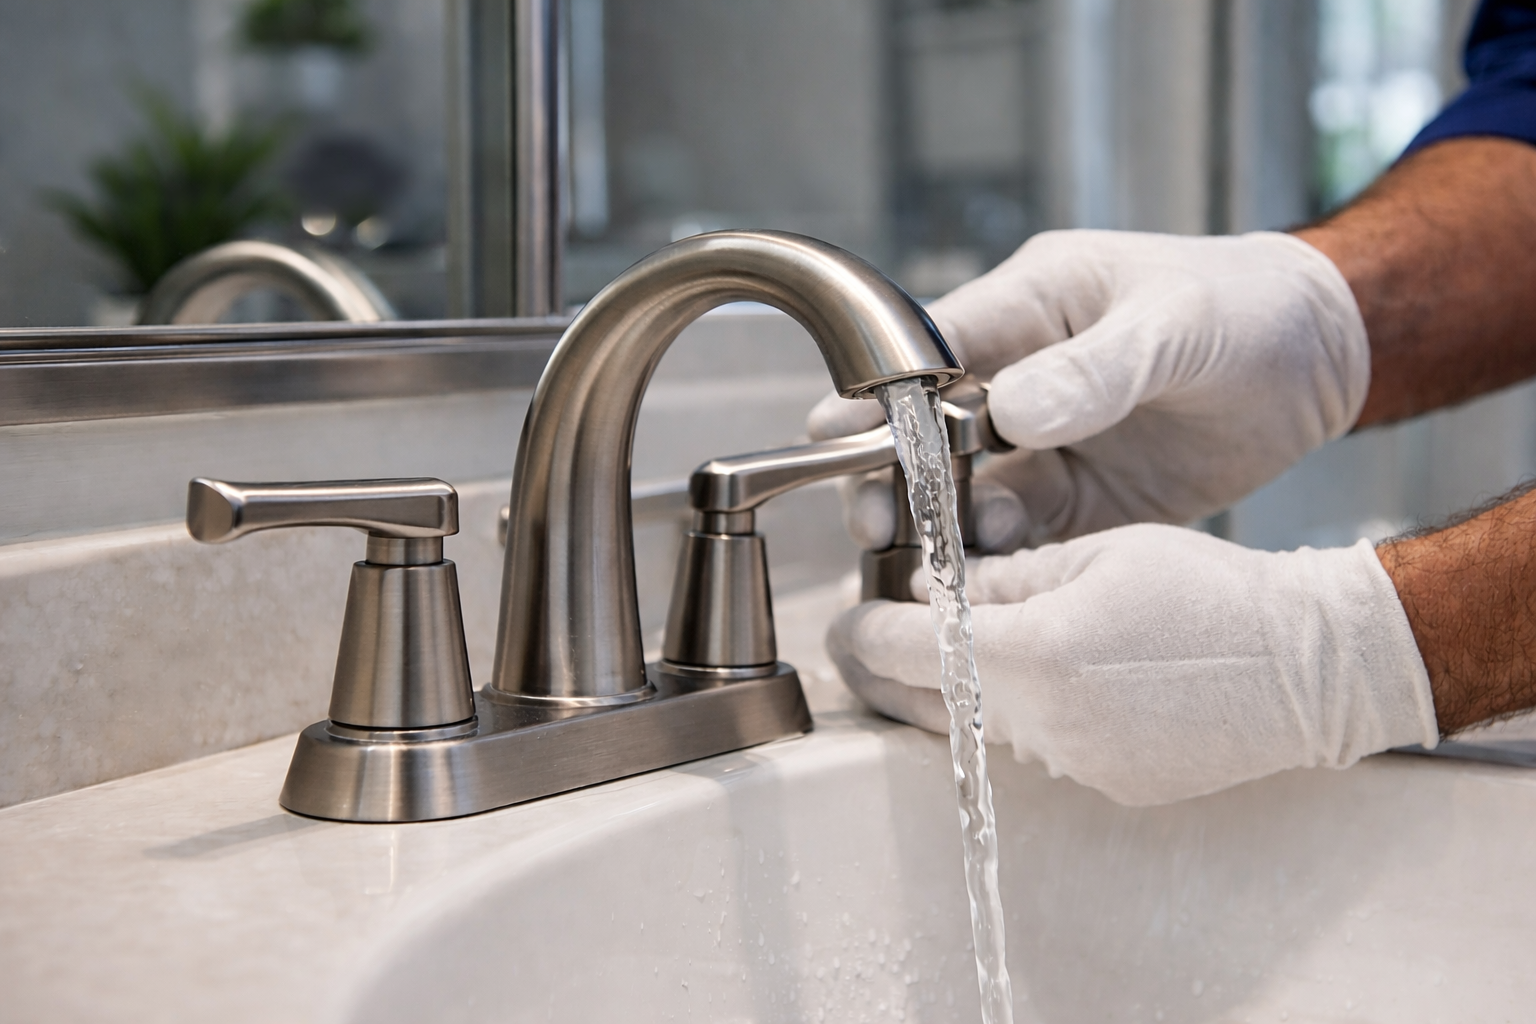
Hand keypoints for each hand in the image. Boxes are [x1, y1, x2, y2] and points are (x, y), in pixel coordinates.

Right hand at [809, 229, 1368, 547]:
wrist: (1326, 358)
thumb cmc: (1248, 307)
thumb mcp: (1177, 324)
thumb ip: (1099, 368)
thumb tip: (1012, 412)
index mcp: (1031, 307)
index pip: (930, 349)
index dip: (876, 392)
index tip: (832, 433)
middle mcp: (1025, 376)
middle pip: (930, 431)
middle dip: (896, 474)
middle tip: (876, 520)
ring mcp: (1053, 442)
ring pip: (970, 490)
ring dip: (948, 526)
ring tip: (938, 562)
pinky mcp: (1087, 498)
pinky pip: (1029, 534)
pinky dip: (1004, 559)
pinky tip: (992, 580)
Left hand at [826, 524, 1436, 805]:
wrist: (1310, 665)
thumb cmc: (1212, 591)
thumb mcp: (1098, 553)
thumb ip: (1004, 577)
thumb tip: (933, 589)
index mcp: (1037, 656)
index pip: (911, 649)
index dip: (863, 632)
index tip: (843, 619)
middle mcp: (1046, 725)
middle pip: (925, 702)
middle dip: (883, 670)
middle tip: (861, 642)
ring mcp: (1076, 764)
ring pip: (974, 728)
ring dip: (949, 693)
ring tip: (945, 651)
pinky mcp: (1107, 784)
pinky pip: (1032, 748)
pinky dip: (1013, 715)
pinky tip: (1031, 681)